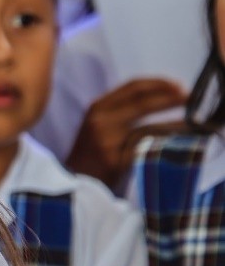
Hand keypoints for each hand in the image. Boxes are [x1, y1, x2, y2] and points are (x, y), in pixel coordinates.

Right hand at [65, 78, 187, 187]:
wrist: (73, 181)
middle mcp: (100, 119)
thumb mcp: (99, 124)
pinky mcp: (114, 160)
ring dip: (174, 124)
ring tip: (193, 122)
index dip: (158, 83)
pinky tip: (178, 143)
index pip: (131, 86)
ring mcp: (106, 140)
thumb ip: (120, 110)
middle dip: (170, 98)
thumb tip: (160, 98)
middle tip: (190, 98)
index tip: (179, 86)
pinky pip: (146, 149)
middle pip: (141, 102)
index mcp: (97, 107)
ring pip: (147, 127)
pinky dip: (165, 144)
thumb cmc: (91, 154)